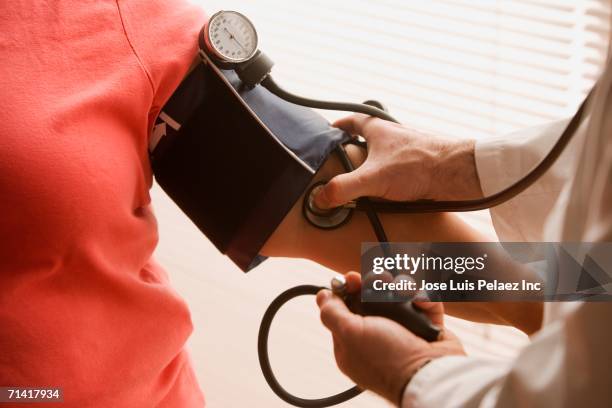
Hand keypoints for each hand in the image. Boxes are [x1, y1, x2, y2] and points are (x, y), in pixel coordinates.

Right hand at [314, 114, 481, 208]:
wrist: (457, 173)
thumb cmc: (419, 165)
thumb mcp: (372, 178)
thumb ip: (343, 188)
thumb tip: (320, 198)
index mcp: (379, 130)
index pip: (354, 121)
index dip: (340, 126)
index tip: (330, 131)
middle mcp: (394, 137)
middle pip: (369, 138)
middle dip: (356, 148)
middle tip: (343, 161)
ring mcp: (408, 151)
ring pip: (385, 155)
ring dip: (374, 166)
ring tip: (362, 182)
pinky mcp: (420, 166)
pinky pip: (398, 171)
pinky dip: (389, 179)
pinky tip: (387, 194)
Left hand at [316, 272, 464, 404]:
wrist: (431, 374)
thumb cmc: (388, 357)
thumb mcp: (350, 333)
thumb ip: (332, 313)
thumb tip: (322, 295)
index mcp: (354, 343)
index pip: (345, 309)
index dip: (346, 291)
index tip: (349, 279)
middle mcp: (377, 337)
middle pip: (371, 299)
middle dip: (374, 283)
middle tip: (378, 278)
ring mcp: (403, 332)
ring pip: (398, 297)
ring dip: (400, 288)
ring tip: (403, 290)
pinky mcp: (426, 328)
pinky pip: (423, 304)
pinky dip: (423, 299)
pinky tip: (419, 301)